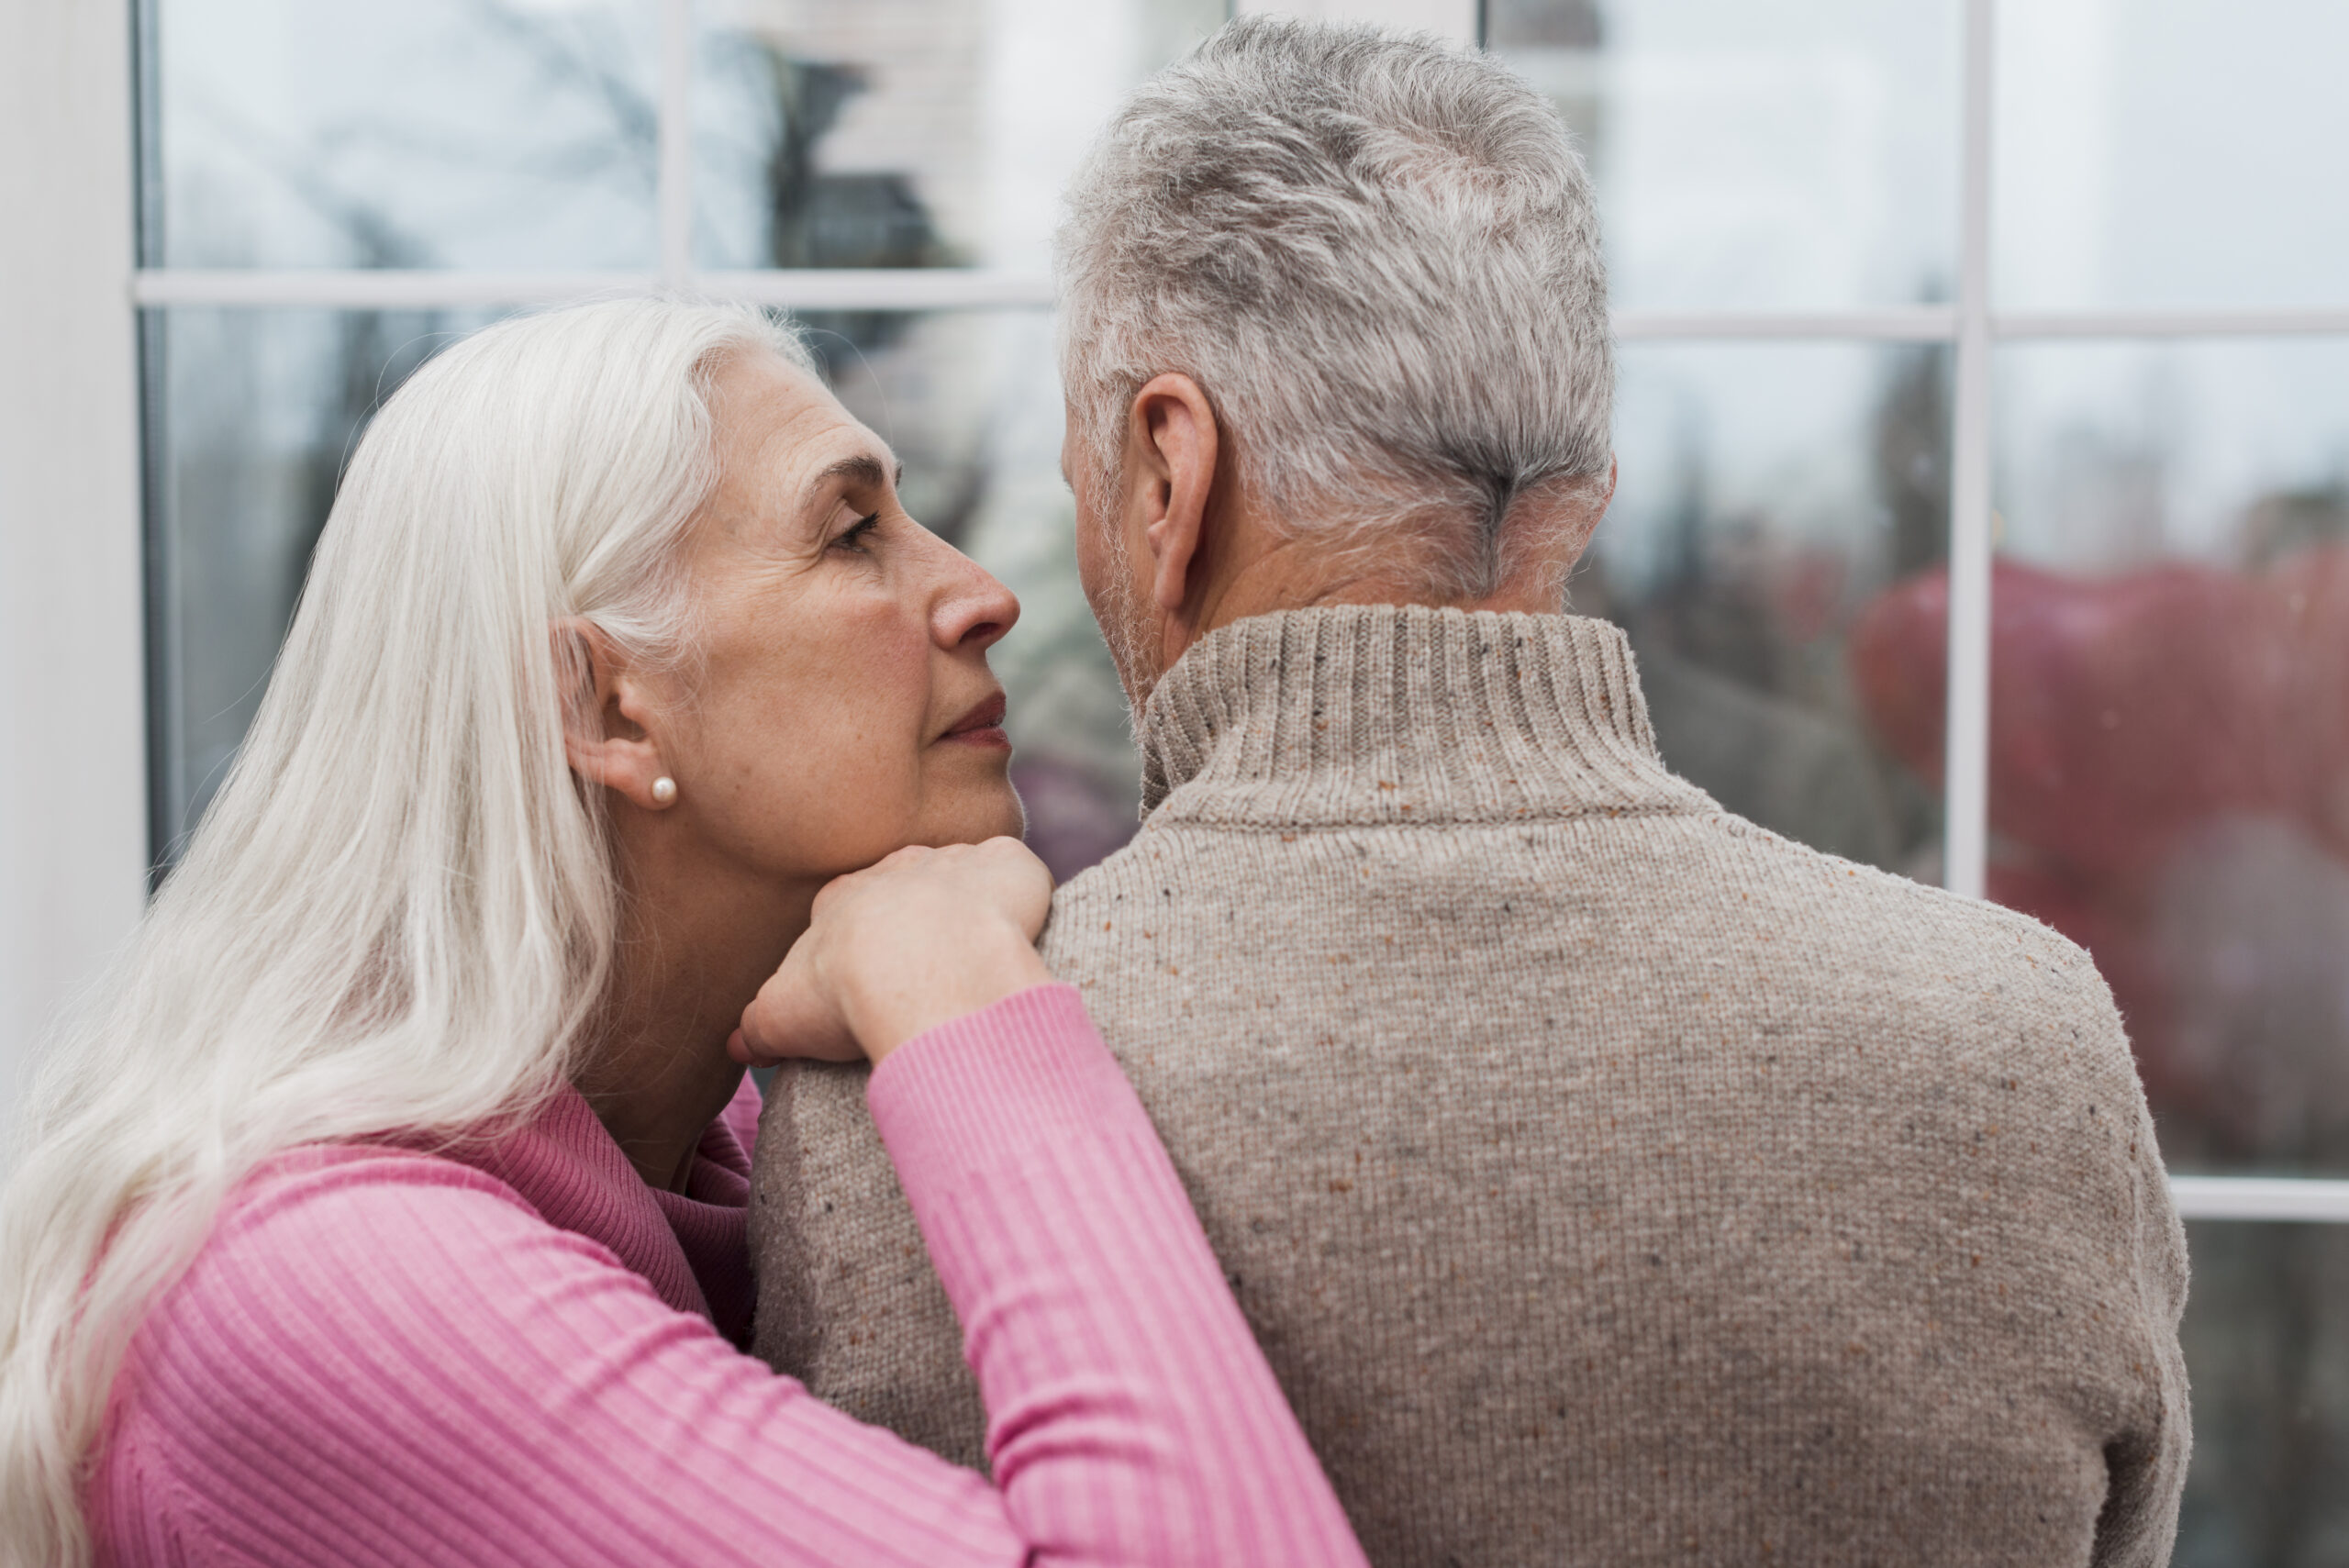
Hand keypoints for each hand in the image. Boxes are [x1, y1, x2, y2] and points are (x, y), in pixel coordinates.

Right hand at [729, 837, 1055, 1068]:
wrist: (917, 964)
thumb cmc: (844, 990)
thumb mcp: (779, 1017)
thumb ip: (756, 1028)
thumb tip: (738, 1046)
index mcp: (841, 899)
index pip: (845, 915)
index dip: (856, 951)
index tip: (867, 987)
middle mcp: (896, 870)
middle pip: (903, 892)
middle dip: (913, 926)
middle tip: (925, 980)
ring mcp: (953, 863)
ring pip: (959, 878)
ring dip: (967, 911)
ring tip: (974, 963)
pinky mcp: (1008, 867)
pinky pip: (1014, 871)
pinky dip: (1019, 894)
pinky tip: (1020, 931)